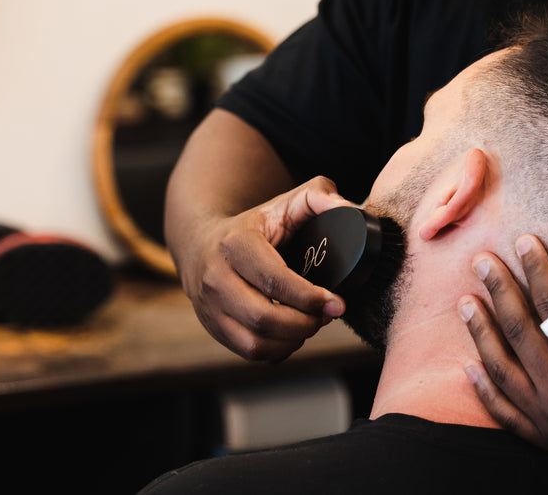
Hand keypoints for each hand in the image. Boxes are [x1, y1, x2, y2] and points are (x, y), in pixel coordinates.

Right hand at [178, 177, 353, 361]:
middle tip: (327, 314)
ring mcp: (210, 307)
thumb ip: (317, 195)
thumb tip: (346, 207)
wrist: (201, 243)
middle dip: (306, 323)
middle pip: (264, 318)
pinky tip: (291, 334)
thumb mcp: (282, 204)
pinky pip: (249, 352)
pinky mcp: (213, 327)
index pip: (273, 281)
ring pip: (256, 343)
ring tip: (310, 323)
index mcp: (235, 245)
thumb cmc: (252, 227)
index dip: (310, 298)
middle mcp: (216, 278)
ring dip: (293, 340)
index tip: (337, 302)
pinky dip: (278, 350)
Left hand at [459, 234, 547, 492]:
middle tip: (481, 261)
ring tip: (466, 302)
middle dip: (498, 289)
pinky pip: (504, 413)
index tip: (523, 242)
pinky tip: (470, 364)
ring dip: (480, 331)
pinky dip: (483, 389)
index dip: (536, 269)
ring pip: (501, 368)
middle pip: (518, 329)